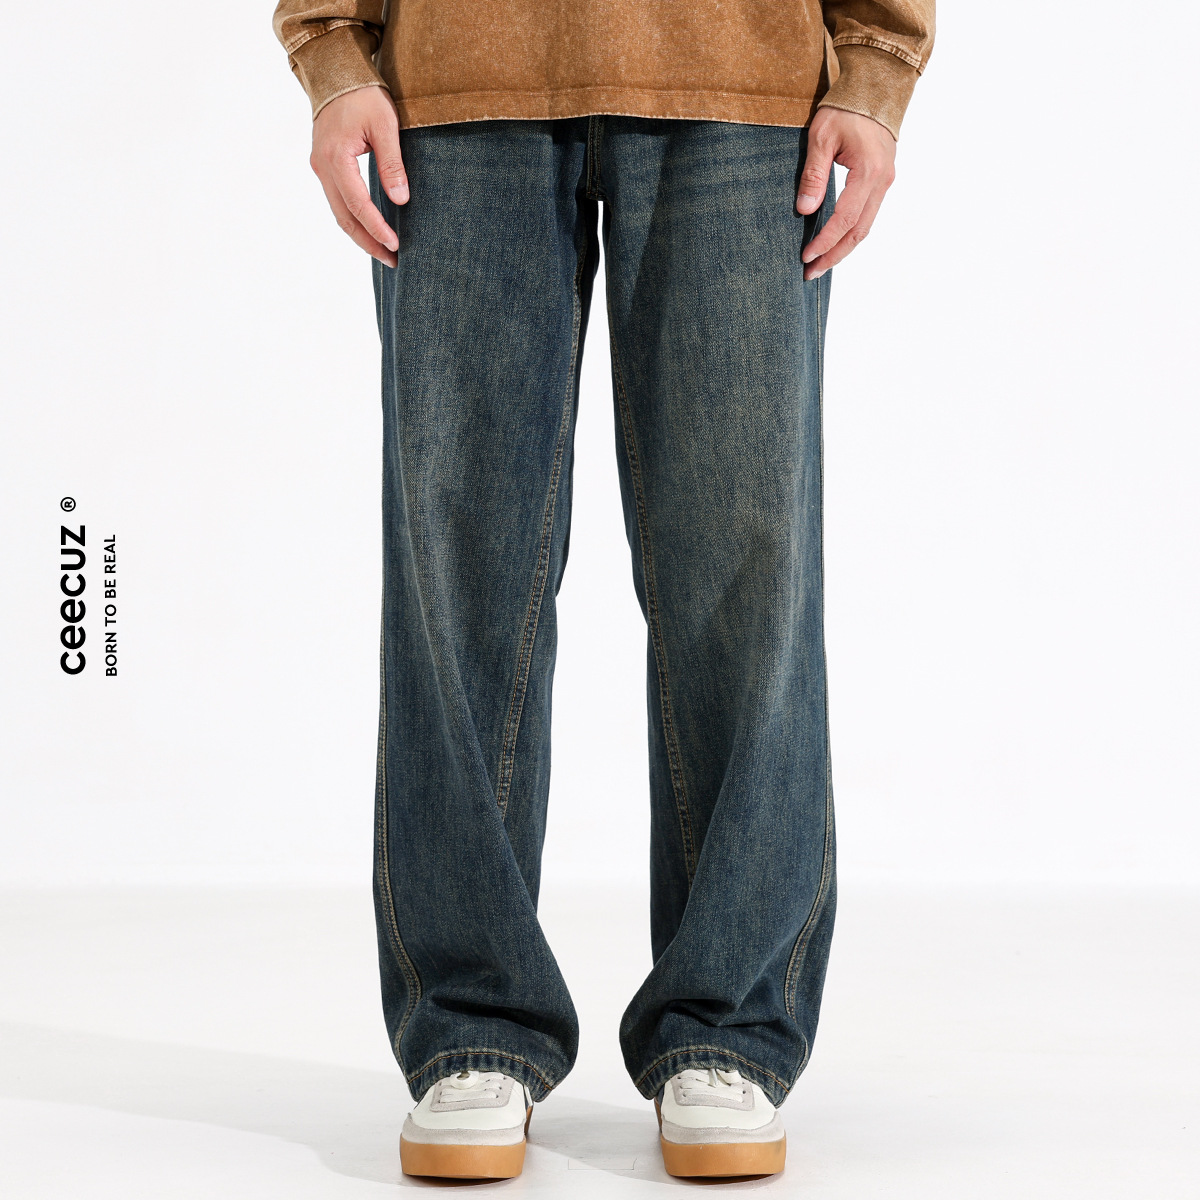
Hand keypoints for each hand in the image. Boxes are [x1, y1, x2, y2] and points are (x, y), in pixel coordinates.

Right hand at [310, 86, 408, 266]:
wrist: (336, 73)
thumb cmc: (363, 94)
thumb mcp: (385, 125)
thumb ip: (392, 164)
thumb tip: (401, 200)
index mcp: (336, 158)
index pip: (358, 205)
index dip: (377, 229)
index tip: (396, 246)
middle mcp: (323, 167)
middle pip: (344, 218)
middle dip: (368, 242)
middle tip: (392, 261)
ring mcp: (320, 167)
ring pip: (339, 212)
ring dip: (361, 235)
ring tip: (384, 252)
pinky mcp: (325, 166)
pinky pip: (339, 201)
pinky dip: (354, 219)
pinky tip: (371, 230)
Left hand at [795, 107, 896, 280]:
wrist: (875, 87)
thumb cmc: (845, 108)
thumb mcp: (821, 137)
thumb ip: (813, 175)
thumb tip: (805, 211)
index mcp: (868, 172)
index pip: (845, 219)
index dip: (825, 242)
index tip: (806, 256)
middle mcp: (882, 181)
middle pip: (858, 232)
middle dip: (834, 256)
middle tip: (810, 273)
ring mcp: (885, 182)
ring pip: (865, 227)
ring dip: (842, 249)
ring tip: (820, 264)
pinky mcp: (882, 180)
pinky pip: (867, 215)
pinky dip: (850, 233)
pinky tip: (834, 242)